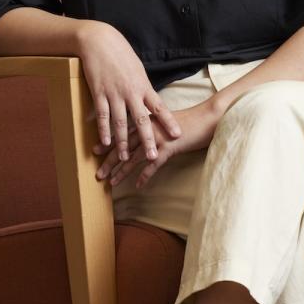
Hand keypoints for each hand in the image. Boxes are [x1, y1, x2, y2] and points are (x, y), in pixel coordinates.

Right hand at [76, 20, 180, 162]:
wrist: (100, 41)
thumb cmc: (121, 54)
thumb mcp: (137, 70)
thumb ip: (143, 87)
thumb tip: (149, 101)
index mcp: (143, 86)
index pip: (159, 107)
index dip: (169, 122)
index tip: (178, 134)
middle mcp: (131, 92)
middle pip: (142, 120)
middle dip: (148, 139)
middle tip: (154, 156)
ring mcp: (114, 93)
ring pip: (121, 122)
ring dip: (123, 142)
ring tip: (125, 157)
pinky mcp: (98, 93)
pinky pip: (102, 115)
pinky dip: (103, 130)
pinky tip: (105, 143)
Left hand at [95, 98, 223, 187]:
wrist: (208, 118)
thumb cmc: (191, 121)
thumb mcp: (168, 121)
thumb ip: (154, 126)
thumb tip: (145, 135)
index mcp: (147, 120)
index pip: (123, 132)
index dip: (109, 143)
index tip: (94, 151)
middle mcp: (149, 128)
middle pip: (124, 146)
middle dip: (109, 161)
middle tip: (97, 173)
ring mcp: (158, 138)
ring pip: (134, 157)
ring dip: (122, 172)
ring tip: (111, 183)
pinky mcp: (169, 148)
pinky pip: (153, 165)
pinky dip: (144, 176)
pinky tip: (137, 185)